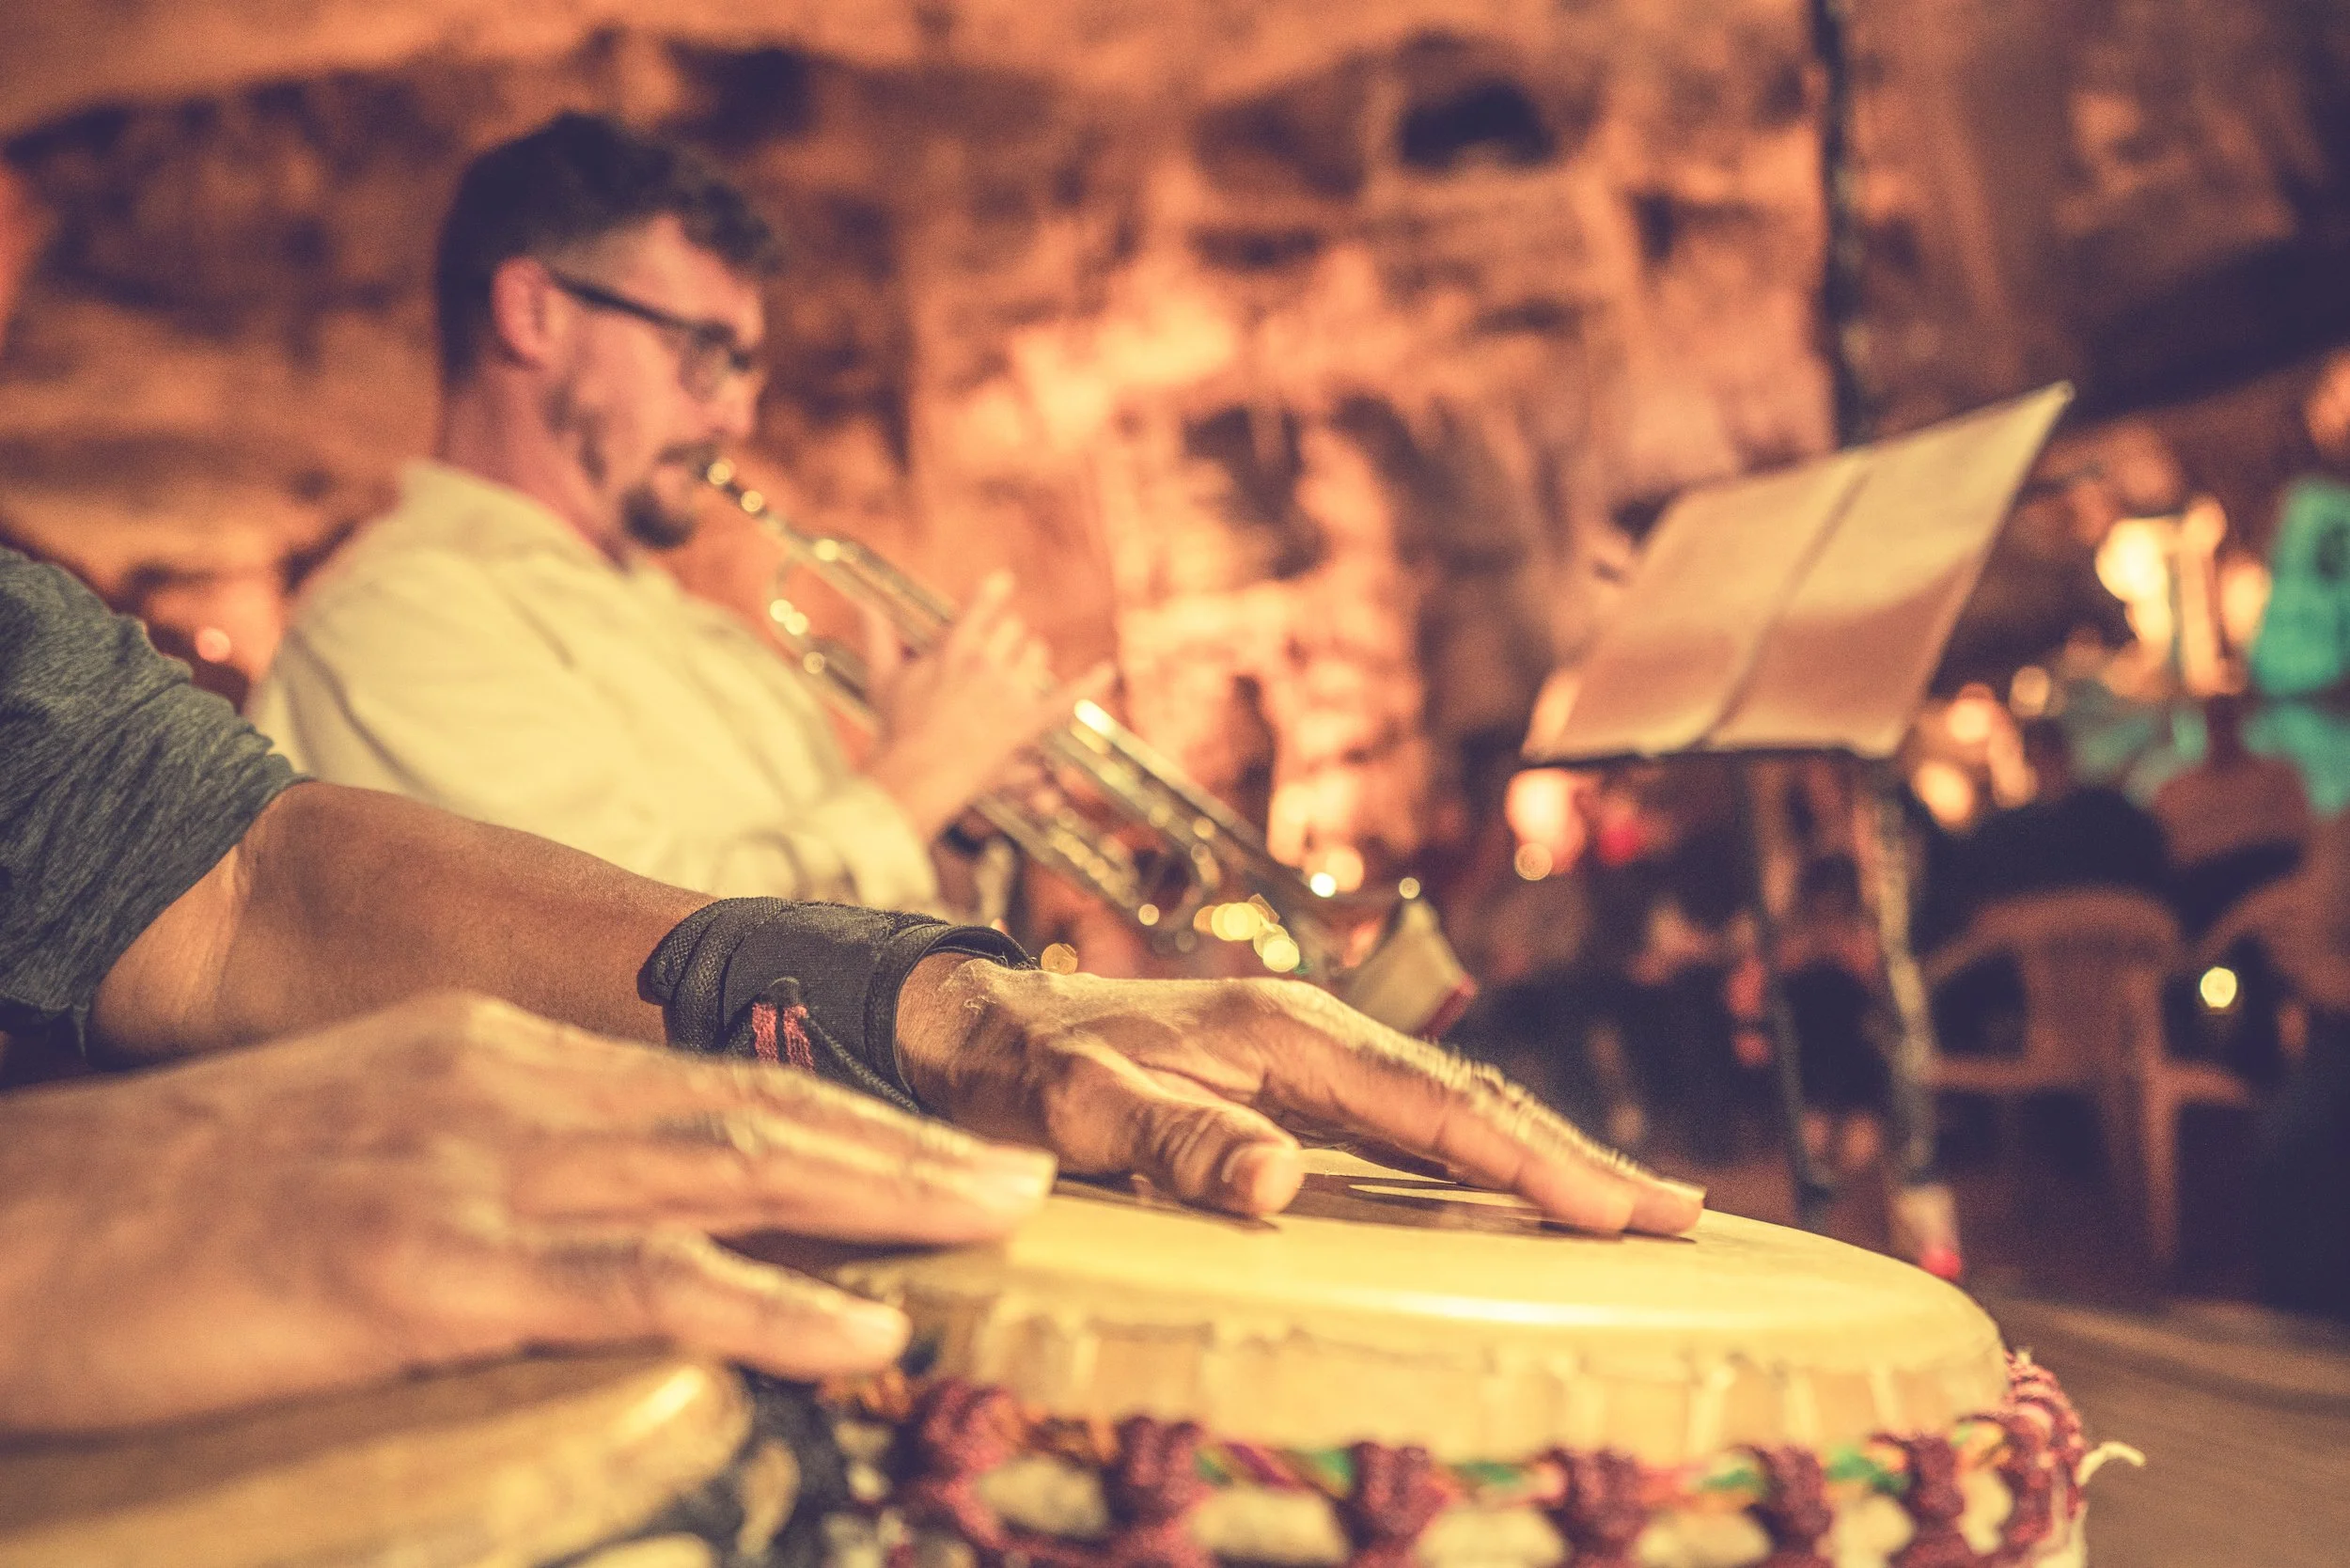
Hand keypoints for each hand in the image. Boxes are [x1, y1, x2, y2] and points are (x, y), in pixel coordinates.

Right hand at [0, 993, 1053, 1433]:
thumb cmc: (186, 1207)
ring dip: (882, 1198)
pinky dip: (764, 1302)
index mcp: (497, 1058)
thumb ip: (505, 1167)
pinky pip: (633, 1282)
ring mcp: (471, 1168)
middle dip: (906, 1144)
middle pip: (754, 1111)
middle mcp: (506, 1085)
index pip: (714, 1083)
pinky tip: (857, 1327)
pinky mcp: (423, 1263)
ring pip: (727, 1171)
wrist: (18, 1223)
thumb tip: (617, 1218)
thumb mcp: (375, 1150)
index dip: (849, 1114)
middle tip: (1031, 1170)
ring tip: (998, 1220)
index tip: (951, 1141)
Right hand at [861, 572, 1113, 839]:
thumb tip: (863, 603)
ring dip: (1028, 665)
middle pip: (1014, 632)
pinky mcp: (1026, 724)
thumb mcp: (882, 678)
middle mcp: (986, 665)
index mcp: (954, 650)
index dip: (993, 594)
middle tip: (991, 666)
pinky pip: (1067, 699)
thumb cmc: (897, 729)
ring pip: (1036, 657)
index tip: (1003, 582)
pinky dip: (1091, 684)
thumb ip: (878, 636)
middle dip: (1007, 643)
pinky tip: (1109, 670)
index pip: (980, 609)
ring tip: (1008, 687)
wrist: (918, 772)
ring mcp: (1009, 694)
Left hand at [895, 959, 1704, 1235]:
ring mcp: (1304, 1055)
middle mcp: (1311, 1034)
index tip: (1619, 1212)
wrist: (970, 1026)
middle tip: (1681, 1215)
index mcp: (1282, 1033)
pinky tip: (1510, 1186)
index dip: (1532, 1160)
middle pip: (1468, 1098)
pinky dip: (1476, 1152)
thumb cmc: (1021, 1073)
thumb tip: (1282, 1183)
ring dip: (1539, 1153)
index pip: (1436, 1104)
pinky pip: (1407, 1121)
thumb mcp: (1078, 1111)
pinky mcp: (1287, 1082)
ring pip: (1447, 1107)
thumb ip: (1173, 1141)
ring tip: (1632, 1204)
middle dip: (1573, 1157)